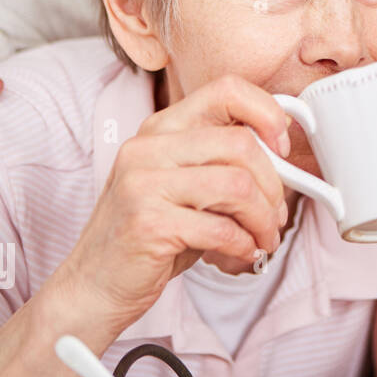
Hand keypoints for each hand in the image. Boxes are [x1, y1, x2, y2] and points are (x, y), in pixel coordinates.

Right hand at [52, 75, 292, 332]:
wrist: (94, 285)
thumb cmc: (149, 234)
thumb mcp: (186, 186)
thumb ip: (222, 163)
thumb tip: (282, 155)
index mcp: (162, 128)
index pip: (227, 90)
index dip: (267, 113)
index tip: (282, 147)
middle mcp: (149, 147)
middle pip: (242, 143)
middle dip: (274, 184)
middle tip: (277, 213)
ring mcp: (143, 183)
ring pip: (238, 185)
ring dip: (264, 218)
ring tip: (264, 237)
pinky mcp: (148, 222)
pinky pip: (221, 228)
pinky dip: (244, 244)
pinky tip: (241, 252)